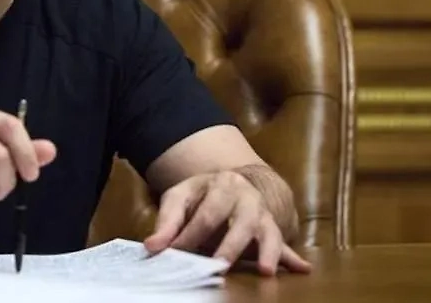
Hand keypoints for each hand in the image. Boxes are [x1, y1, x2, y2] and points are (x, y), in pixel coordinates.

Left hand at [143, 170, 312, 275]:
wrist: (235, 184)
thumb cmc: (202, 195)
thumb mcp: (180, 198)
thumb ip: (166, 223)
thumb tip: (152, 247)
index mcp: (222, 184)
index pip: (206, 214)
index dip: (190, 236)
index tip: (175, 254)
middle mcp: (247, 197)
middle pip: (240, 222)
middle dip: (230, 245)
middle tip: (219, 264)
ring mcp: (263, 214)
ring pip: (268, 233)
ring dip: (267, 252)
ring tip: (265, 271)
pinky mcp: (273, 230)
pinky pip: (285, 245)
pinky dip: (291, 258)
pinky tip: (303, 268)